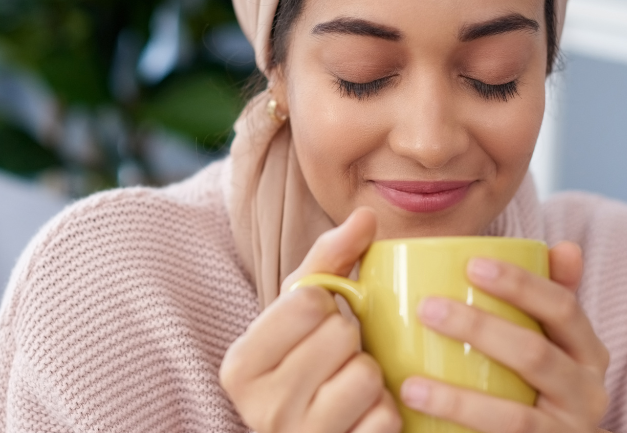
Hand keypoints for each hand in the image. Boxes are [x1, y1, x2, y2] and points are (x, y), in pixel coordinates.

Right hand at [219, 207, 400, 432]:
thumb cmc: (304, 366)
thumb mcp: (299, 314)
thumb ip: (328, 260)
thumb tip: (367, 215)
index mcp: (240, 364)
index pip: (307, 300)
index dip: (326, 305)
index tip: (315, 326)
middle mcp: (261, 407)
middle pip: (341, 335)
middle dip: (350, 341)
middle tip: (336, 360)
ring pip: (366, 375)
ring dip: (370, 378)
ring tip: (349, 387)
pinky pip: (386, 417)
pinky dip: (384, 412)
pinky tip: (362, 417)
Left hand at [400, 242, 610, 432]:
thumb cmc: (540, 391)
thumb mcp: (554, 348)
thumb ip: (549, 302)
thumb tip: (564, 247)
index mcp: (589, 354)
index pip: (564, 308)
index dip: (522, 284)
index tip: (472, 263)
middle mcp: (589, 394)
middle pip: (536, 355)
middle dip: (480, 329)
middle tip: (427, 308)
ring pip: (516, 417)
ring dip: (459, 400)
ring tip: (410, 384)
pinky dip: (462, 428)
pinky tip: (423, 417)